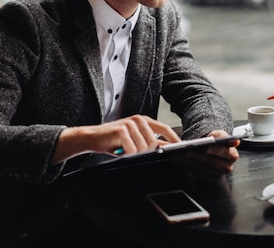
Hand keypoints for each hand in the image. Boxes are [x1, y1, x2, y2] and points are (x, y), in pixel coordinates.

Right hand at [52, 115, 179, 163]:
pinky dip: (127, 154)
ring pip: (143, 147)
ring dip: (135, 153)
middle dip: (146, 151)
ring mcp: (130, 124)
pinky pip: (132, 149)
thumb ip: (150, 141)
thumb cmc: (114, 139)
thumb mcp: (135, 138)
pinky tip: (120, 150)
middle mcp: (138, 120)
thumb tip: (167, 147)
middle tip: (132, 151)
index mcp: (144, 120)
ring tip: (125, 150)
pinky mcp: (121, 130)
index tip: (181, 146)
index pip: (164, 128)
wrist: (92, 137)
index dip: (173, 138)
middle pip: (153, 143)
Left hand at [175, 130, 239, 179]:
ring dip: (190, 161)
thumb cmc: (217, 141)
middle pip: (210, 161)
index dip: (213, 150)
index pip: (223, 152)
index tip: (204, 148)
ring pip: (202, 167)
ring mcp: (219, 174)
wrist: (213, 150)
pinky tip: (182, 159)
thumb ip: (225, 137)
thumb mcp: (220, 134)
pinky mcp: (210, 178)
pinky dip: (189, 165)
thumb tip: (235, 141)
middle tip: (186, 150)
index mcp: (233, 155)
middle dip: (197, 155)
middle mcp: (228, 167)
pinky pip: (198, 172)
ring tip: (180, 153)